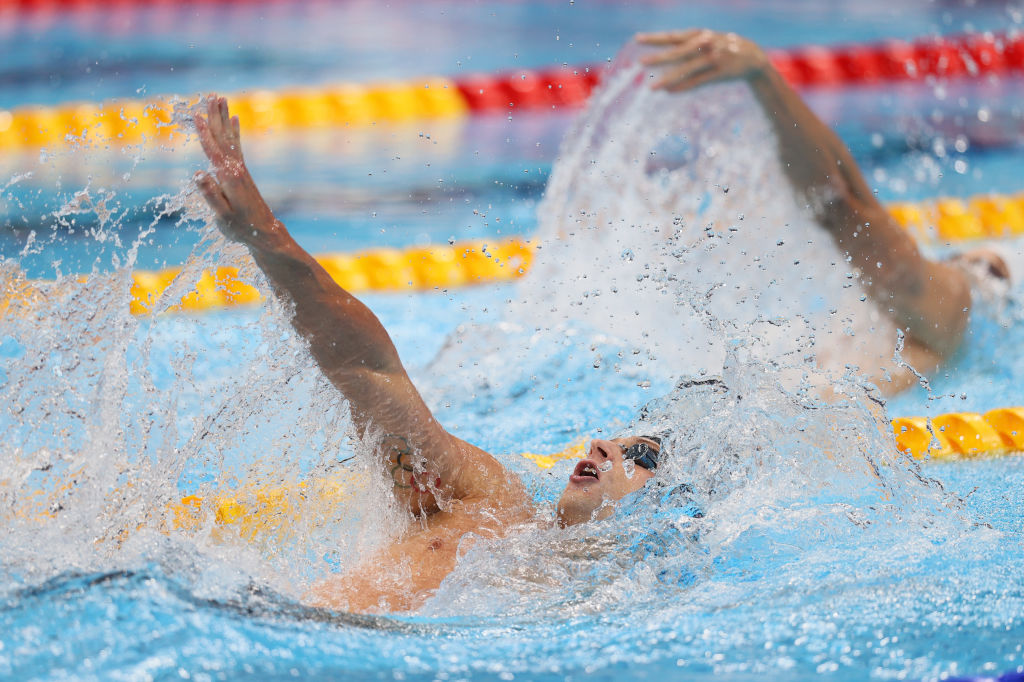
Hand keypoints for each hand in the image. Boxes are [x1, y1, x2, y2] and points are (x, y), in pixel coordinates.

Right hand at [194, 96, 277, 246]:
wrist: (265, 232)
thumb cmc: (241, 227)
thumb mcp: (222, 216)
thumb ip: (210, 195)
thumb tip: (199, 173)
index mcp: (228, 177)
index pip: (213, 150)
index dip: (204, 133)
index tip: (197, 115)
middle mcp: (235, 168)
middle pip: (222, 137)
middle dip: (216, 116)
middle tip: (212, 95)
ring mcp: (240, 169)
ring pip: (229, 137)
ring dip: (224, 117)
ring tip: (221, 99)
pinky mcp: (242, 172)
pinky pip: (236, 146)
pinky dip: (234, 131)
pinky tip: (235, 120)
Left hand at [635, 29, 770, 92]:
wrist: (752, 57)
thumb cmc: (722, 49)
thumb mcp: (705, 44)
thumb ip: (685, 52)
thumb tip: (664, 68)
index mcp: (700, 34)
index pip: (673, 36)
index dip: (655, 38)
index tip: (637, 39)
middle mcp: (706, 44)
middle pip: (678, 51)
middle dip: (659, 57)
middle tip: (640, 62)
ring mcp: (714, 58)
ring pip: (686, 69)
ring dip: (668, 79)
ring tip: (652, 87)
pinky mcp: (720, 73)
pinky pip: (698, 82)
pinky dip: (683, 87)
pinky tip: (669, 92)